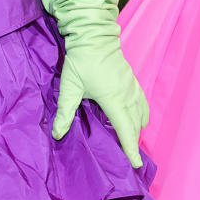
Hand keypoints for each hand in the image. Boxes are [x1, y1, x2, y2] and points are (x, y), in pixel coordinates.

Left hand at [53, 42, 148, 167]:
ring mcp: (133, 88)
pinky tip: (133, 121)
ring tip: (129, 143)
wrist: (95, 35)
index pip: (125, 129)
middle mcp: (128, 95)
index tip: (136, 164)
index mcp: (113, 99)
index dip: (130, 148)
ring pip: (141, 116)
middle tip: (130, 160)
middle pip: (135, 126)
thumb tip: (57, 134)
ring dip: (136, 130)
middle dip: (133, 143)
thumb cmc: (82, 60)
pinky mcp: (133, 82)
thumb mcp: (70, 86)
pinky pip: (142, 105)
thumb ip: (65, 111)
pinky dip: (140, 117)